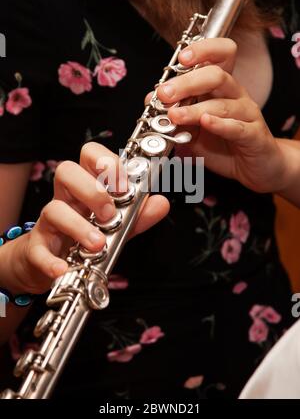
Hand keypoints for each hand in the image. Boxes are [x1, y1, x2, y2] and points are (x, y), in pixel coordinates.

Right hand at [3, 143, 168, 293]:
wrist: (55, 268)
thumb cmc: (86, 239)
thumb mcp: (116, 227)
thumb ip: (137, 216)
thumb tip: (161, 203)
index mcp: (86, 187)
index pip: (89, 155)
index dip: (106, 162)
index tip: (125, 184)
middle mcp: (66, 199)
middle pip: (66, 171)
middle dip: (91, 190)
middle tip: (110, 214)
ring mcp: (49, 222)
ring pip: (53, 208)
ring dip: (78, 226)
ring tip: (97, 245)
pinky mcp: (37, 248)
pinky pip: (37, 250)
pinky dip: (50, 260)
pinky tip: (63, 269)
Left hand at [153, 38, 286, 193]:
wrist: (253, 167)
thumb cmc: (224, 144)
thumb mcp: (193, 129)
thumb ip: (176, 113)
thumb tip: (152, 98)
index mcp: (221, 87)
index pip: (219, 55)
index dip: (203, 50)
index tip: (181, 57)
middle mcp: (236, 95)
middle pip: (216, 75)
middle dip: (187, 82)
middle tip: (165, 93)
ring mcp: (247, 114)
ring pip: (222, 104)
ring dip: (194, 109)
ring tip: (174, 115)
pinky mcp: (254, 135)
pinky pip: (237, 127)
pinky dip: (220, 124)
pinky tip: (206, 122)